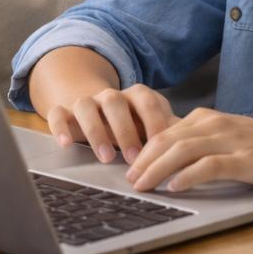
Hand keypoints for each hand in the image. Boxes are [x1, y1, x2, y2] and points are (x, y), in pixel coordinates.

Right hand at [46, 84, 178, 165]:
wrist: (93, 106)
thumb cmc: (131, 122)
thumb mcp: (148, 126)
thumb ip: (167, 132)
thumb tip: (195, 148)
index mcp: (135, 95)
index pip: (147, 101)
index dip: (154, 122)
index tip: (162, 146)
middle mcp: (110, 95)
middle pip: (116, 103)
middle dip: (126, 129)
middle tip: (134, 157)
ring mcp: (85, 101)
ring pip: (86, 106)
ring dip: (96, 131)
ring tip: (106, 157)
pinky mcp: (63, 110)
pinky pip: (57, 113)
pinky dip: (61, 127)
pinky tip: (67, 144)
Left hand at [125, 108, 252, 192]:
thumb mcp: (227, 137)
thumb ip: (200, 142)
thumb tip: (168, 157)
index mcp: (207, 118)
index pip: (164, 131)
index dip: (142, 149)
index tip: (128, 168)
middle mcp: (214, 124)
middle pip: (167, 139)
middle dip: (143, 160)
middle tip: (129, 180)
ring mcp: (229, 140)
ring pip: (182, 150)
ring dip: (157, 168)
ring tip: (143, 185)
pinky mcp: (244, 159)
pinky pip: (210, 165)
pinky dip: (188, 176)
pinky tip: (175, 187)